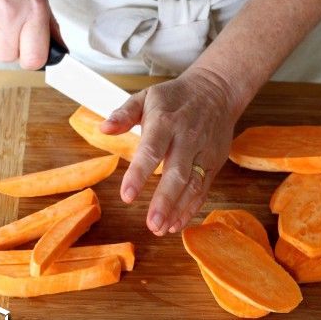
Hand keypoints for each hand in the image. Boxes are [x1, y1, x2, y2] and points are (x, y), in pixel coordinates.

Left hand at [100, 68, 245, 235]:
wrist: (217, 91)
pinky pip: (204, 188)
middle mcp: (187, 138)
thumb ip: (124, 114)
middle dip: (165, 201)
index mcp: (166, 121)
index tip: (127, 196)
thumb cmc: (175, 97)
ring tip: (162, 228)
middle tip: (152, 225)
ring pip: (194, 184)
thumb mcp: (146, 96)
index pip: (152, 150)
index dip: (139, 174)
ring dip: (179, 209)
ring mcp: (204, 152)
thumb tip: (103, 129)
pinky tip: (177, 223)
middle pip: (177, 173)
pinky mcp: (214, 162)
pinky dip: (192, 207)